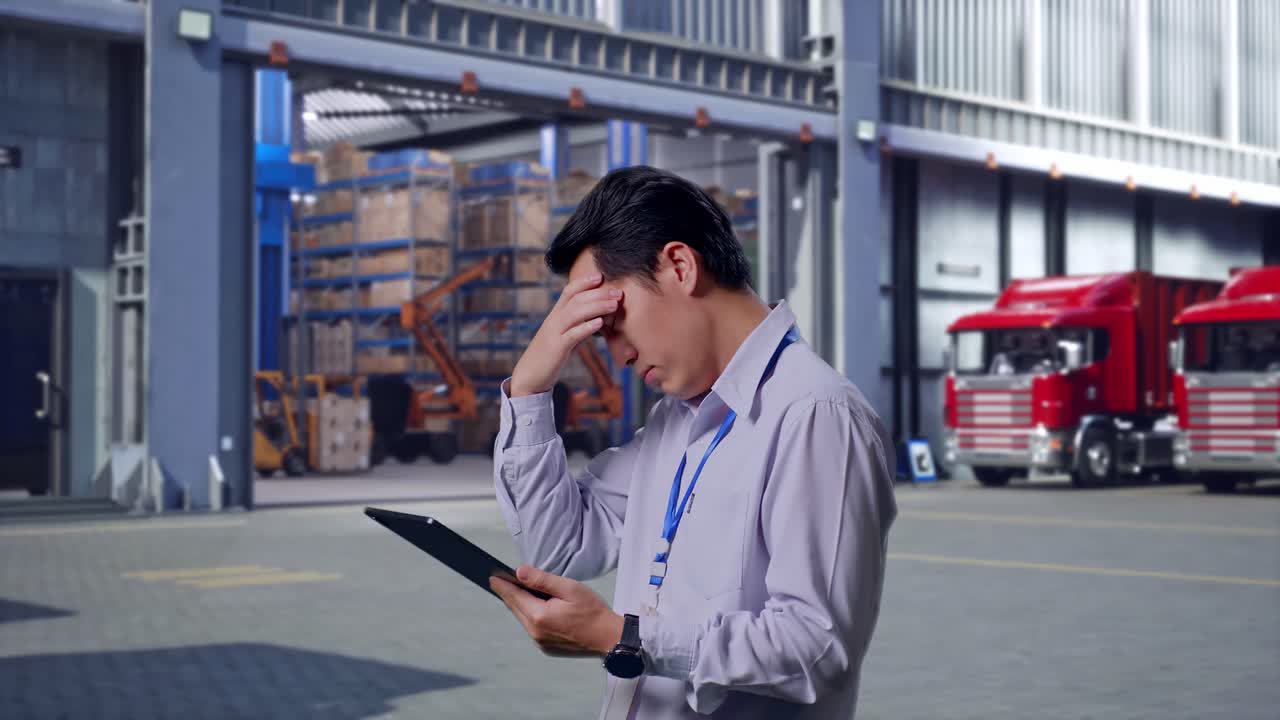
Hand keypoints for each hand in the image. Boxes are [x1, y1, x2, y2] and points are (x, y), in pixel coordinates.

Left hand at [489, 565, 624, 657]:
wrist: (609, 638)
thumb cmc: (593, 612)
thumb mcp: (568, 588)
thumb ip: (542, 580)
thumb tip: (519, 572)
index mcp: (539, 616)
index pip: (514, 596)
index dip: (502, 585)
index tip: (492, 577)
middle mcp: (536, 632)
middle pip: (516, 608)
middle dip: (509, 594)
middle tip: (501, 581)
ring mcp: (540, 642)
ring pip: (523, 618)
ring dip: (521, 605)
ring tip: (520, 591)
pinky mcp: (546, 647)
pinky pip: (532, 628)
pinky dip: (531, 616)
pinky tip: (537, 607)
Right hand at [510, 273, 620, 396]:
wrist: (529, 376)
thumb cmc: (550, 356)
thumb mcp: (564, 337)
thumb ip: (578, 326)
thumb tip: (598, 319)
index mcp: (555, 315)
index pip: (569, 291)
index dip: (584, 281)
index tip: (601, 276)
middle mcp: (553, 320)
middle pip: (576, 299)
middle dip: (598, 293)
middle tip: (619, 292)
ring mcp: (554, 333)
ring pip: (575, 313)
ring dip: (597, 306)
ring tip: (614, 305)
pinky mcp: (557, 348)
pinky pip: (572, 335)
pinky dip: (586, 327)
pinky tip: (600, 323)